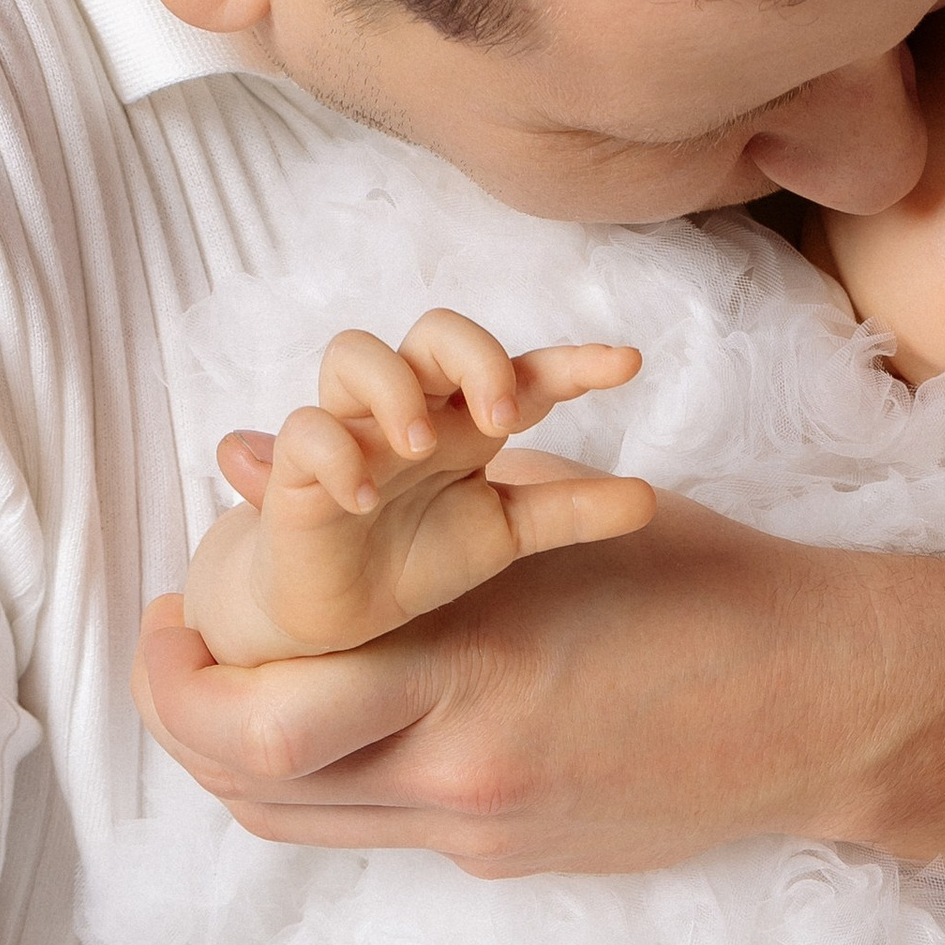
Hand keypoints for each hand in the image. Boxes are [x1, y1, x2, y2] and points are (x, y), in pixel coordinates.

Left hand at [137, 487, 851, 874]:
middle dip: (184, 722)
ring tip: (247, 681)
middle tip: (179, 655)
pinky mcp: (515, 856)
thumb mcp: (555, 513)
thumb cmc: (708, 587)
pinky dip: (338, 771)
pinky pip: (383, 825)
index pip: (255, 721)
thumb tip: (266, 460)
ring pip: (301, 822)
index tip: (168, 615)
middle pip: (249, 790)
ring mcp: (488, 832)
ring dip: (247, 757)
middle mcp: (463, 775)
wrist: (829, 706)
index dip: (177, 678)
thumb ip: (411, 488)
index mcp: (468, 677)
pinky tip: (358, 706)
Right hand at [183, 311, 651, 666]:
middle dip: (473, 357)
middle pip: (434, 332)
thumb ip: (570, 514)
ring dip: (395, 390)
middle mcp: (409, 412)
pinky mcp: (294, 468)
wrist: (335, 613)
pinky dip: (336, 455)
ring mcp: (350, 432)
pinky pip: (305, 433)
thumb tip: (650, 497)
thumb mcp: (505, 535)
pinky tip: (363, 498)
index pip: (521, 372)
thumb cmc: (416, 555)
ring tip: (422, 446)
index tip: (629, 364)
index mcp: (464, 422)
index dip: (573, 363)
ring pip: (355, 352)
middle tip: (500, 417)